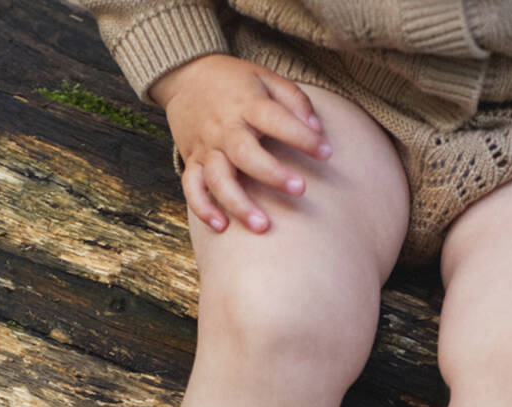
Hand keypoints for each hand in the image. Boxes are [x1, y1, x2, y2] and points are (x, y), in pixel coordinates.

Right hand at [149, 54, 332, 234]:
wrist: (186, 74)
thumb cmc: (236, 82)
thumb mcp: (267, 78)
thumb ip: (295, 101)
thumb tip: (318, 131)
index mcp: (247, 104)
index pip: (276, 120)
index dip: (302, 137)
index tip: (326, 153)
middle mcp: (225, 127)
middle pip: (245, 153)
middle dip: (272, 174)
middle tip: (299, 190)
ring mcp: (207, 146)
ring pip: (218, 178)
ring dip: (238, 204)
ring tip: (262, 227)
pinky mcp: (192, 161)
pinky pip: (192, 188)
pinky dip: (203, 208)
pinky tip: (221, 227)